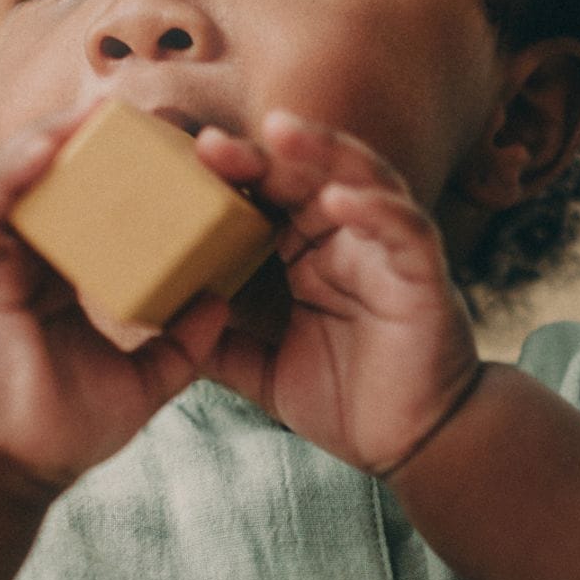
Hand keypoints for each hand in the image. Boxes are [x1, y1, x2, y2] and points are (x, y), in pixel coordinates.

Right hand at [0, 116, 233, 490]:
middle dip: (91, 141)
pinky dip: (14, 170)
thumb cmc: (60, 430)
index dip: (128, 176)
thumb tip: (223, 300)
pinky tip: (51, 146)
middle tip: (140, 111)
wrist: (5, 470)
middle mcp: (19, 257)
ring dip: (54, 138)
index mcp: (57, 276)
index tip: (176, 152)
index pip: (92, 207)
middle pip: (53, 179)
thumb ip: (182, 344)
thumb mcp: (142, 381)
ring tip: (99, 111)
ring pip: (15, 176)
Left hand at [191, 111, 479, 473]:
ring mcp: (388, 253)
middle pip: (307, 176)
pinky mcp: (424, 276)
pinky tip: (339, 198)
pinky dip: (376, 209)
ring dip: (323, 152)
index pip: (268, 199)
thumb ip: (214, 344)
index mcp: (310, 255)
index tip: (176, 165)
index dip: (229, 178)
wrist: (410, 446)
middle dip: (260, 155)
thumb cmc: (346, 403)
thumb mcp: (260, 369)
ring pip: (362, 179)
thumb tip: (155, 324)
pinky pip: (405, 228)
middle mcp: (349, 242)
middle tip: (208, 144)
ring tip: (278, 132)